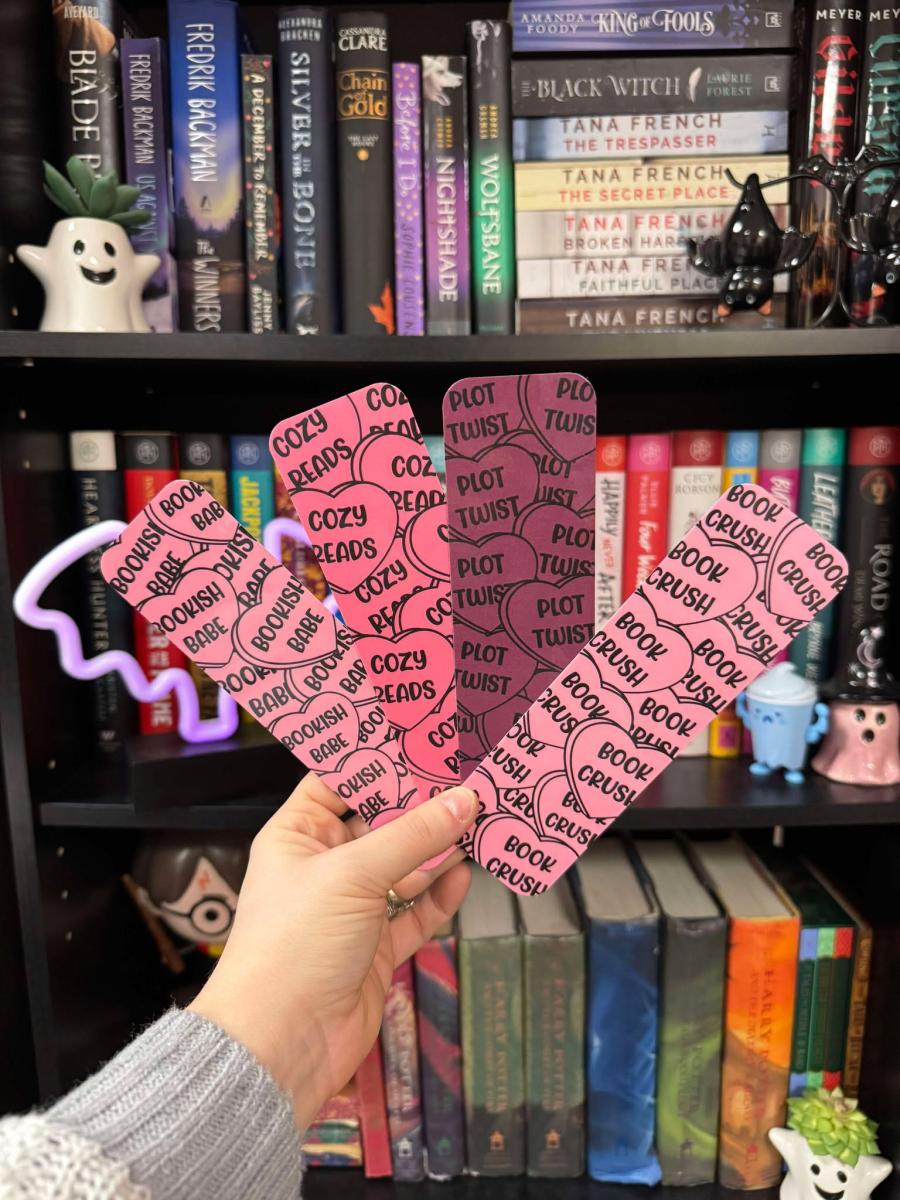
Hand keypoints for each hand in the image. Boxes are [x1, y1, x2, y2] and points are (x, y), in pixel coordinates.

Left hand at [189, 773, 475, 1130]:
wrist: (282, 1044)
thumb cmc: (291, 948)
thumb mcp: (353, 875)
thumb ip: (412, 836)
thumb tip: (462, 799)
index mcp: (299, 834)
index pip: (340, 779)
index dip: (380, 759)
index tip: (425, 739)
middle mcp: (325, 865)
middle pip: (381, 821)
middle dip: (423, 803)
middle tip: (467, 775)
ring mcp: (353, 907)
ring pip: (405, 865)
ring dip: (440, 847)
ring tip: (480, 817)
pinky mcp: (377, 945)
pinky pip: (417, 910)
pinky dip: (441, 894)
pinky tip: (465, 872)